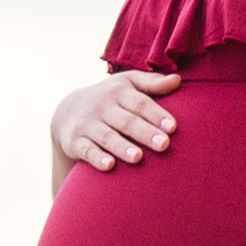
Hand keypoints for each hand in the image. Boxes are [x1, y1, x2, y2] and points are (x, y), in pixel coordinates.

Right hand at [49, 69, 182, 170]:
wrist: (68, 111)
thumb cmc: (110, 98)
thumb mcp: (127, 84)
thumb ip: (152, 83)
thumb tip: (178, 80)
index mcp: (119, 91)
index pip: (140, 103)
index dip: (156, 114)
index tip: (172, 127)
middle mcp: (102, 106)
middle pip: (126, 121)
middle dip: (145, 133)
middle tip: (164, 145)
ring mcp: (88, 124)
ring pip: (107, 136)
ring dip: (122, 147)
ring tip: (138, 158)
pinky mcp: (75, 141)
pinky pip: (86, 150)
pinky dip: (97, 158)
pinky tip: (110, 165)